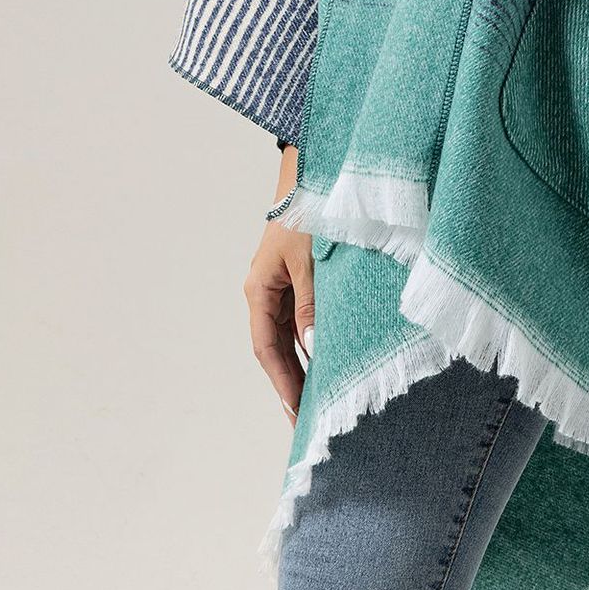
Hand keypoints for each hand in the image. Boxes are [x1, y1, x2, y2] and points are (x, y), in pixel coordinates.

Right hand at [245, 146, 314, 422]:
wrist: (314, 168)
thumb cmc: (308, 210)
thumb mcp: (310, 260)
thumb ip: (311, 303)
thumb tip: (313, 345)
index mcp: (259, 288)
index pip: (268, 348)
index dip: (283, 382)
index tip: (297, 412)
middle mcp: (267, 290)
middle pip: (277, 348)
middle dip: (292, 383)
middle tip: (308, 421)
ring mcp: (283, 284)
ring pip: (291, 335)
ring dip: (304, 364)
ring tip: (320, 399)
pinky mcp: (302, 276)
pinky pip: (304, 318)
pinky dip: (315, 340)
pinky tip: (329, 359)